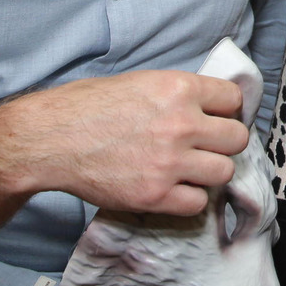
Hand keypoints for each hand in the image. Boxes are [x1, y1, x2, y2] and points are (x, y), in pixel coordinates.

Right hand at [0, 69, 249, 278]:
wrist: (48, 139)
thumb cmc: (88, 106)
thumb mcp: (140, 83)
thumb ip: (178, 94)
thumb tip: (211, 105)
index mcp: (179, 88)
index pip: (234, 100)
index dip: (225, 110)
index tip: (215, 118)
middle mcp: (181, 124)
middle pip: (236, 138)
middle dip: (223, 142)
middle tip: (205, 146)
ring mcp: (169, 162)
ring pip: (223, 172)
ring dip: (209, 171)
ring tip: (188, 168)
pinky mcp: (154, 195)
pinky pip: (197, 202)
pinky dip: (188, 198)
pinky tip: (172, 187)